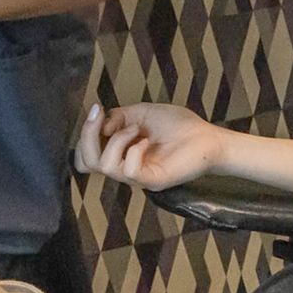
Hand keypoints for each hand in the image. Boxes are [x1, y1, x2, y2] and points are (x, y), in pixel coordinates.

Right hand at [74, 103, 227, 190]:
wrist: (208, 137)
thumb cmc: (179, 125)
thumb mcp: (141, 113)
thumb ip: (118, 117)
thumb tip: (101, 126)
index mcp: (120, 153)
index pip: (84, 157)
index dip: (83, 136)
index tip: (96, 111)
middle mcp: (124, 167)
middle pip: (86, 163)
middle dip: (87, 136)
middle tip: (100, 117)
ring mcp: (138, 176)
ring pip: (105, 166)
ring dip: (116, 140)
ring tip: (136, 130)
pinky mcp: (153, 181)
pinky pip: (129, 171)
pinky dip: (133, 150)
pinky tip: (147, 141)